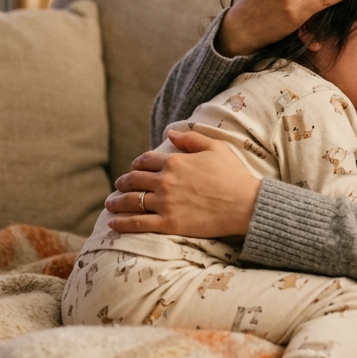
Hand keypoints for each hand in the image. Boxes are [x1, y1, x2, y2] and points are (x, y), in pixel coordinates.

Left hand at [105, 129, 261, 236]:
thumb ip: (190, 139)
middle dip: (123, 183)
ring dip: (116, 202)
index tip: (134, 168)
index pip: (146, 160)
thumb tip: (169, 133)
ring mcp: (165, 203)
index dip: (137, 164)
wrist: (246, 205)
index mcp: (175, 161)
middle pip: (133, 180)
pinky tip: (112, 224)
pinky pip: (138, 224)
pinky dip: (122, 223)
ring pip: (131, 201)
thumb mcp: (215, 148)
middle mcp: (165, 181)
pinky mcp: (168, 224)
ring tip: (110, 204)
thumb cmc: (234, 175)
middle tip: (119, 186)